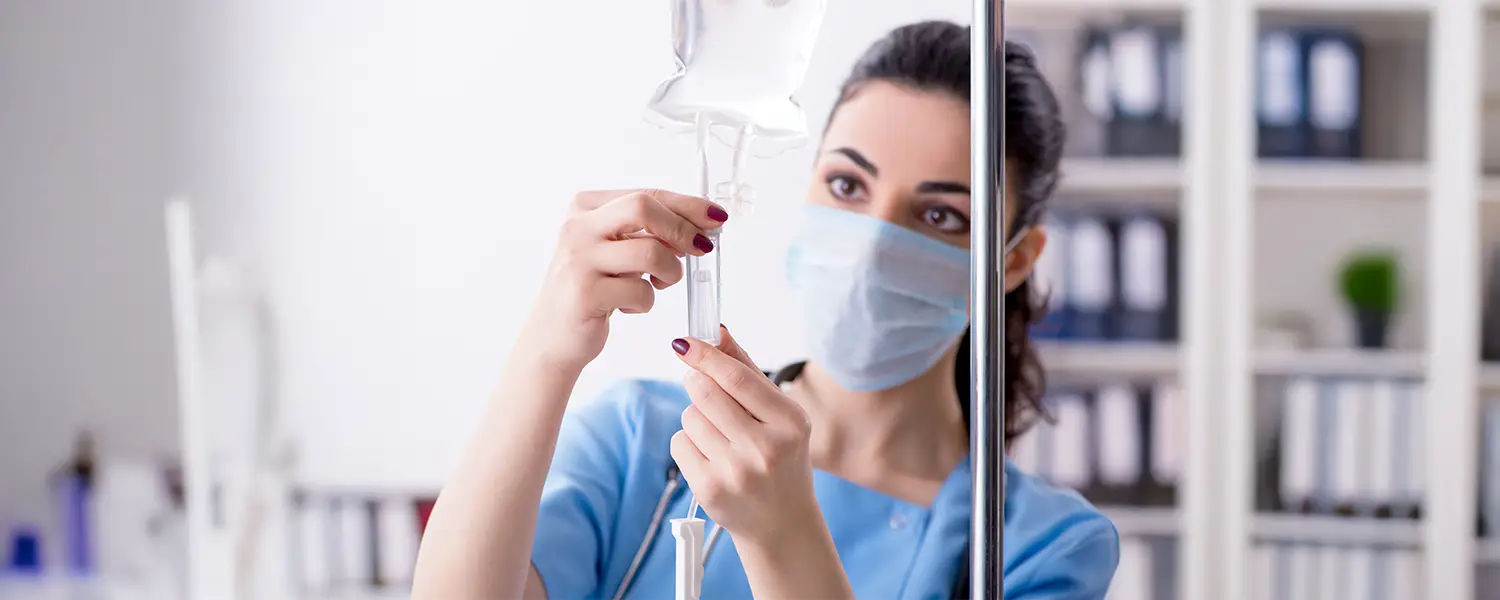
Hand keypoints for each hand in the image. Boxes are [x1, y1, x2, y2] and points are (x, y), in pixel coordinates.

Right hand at [523, 189, 728, 371]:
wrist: (552, 336)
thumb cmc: (592, 289)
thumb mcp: (616, 251)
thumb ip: (649, 232)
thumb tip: (702, 223)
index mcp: (585, 207)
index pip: (646, 194)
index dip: (687, 205)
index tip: (717, 217)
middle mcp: (577, 227)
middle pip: (643, 207)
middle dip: (682, 228)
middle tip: (701, 249)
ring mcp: (578, 259)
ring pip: (650, 252)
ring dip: (670, 273)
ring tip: (658, 285)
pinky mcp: (585, 293)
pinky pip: (641, 292)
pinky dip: (646, 302)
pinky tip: (627, 306)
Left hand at [668, 326, 819, 545]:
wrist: (781, 522)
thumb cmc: (781, 458)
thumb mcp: (781, 415)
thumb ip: (748, 371)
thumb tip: (717, 331)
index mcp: (790, 423)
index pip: (737, 379)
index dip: (706, 355)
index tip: (685, 342)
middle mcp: (765, 448)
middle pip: (706, 394)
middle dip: (697, 382)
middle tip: (702, 385)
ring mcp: (736, 472)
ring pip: (689, 417)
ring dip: (696, 417)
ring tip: (720, 435)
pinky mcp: (709, 489)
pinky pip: (679, 443)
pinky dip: (688, 443)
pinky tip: (711, 456)